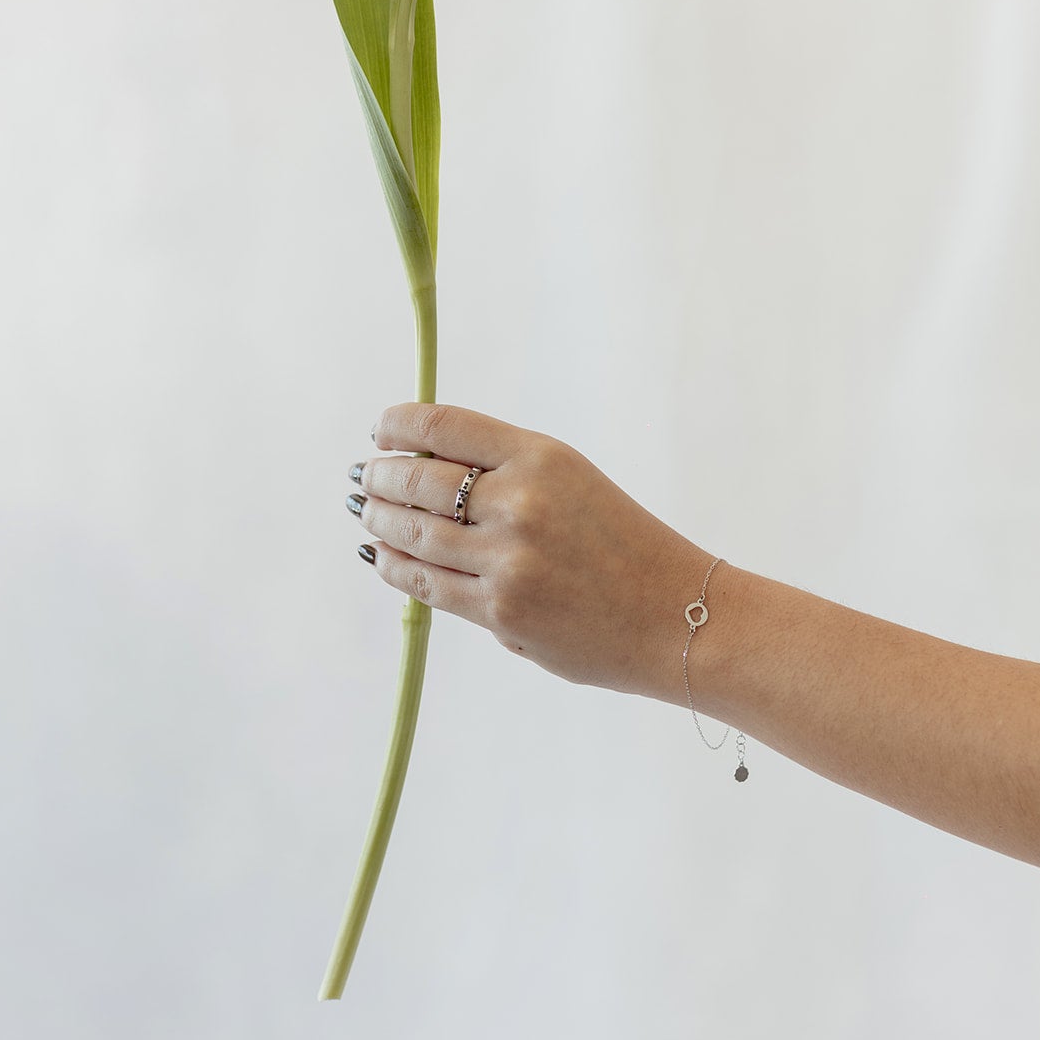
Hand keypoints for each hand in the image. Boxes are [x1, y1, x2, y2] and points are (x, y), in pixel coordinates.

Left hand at [348, 402, 711, 702]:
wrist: (675, 615)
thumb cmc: (622, 543)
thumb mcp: (571, 480)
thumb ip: (505, 472)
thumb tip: (421, 469)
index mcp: (541, 456)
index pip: (444, 427)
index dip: (399, 425)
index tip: (379, 429)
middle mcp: (520, 502)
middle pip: (417, 481)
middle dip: (380, 477)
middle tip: (363, 477)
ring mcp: (507, 561)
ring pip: (414, 535)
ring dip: (379, 522)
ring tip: (367, 513)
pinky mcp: (500, 613)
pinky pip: (427, 585)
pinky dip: (396, 568)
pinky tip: (383, 557)